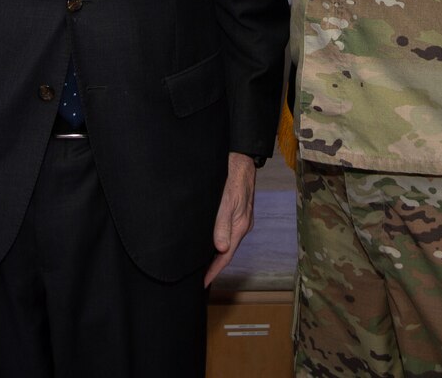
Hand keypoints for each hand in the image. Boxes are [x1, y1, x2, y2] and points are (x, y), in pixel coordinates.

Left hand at [205, 152, 257, 287]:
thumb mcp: (228, 200)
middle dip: (214, 265)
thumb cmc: (234, 176)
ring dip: (215, 254)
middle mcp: (241, 224)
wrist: (242, 158)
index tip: (203, 283)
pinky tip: (208, 241)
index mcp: (240, 225)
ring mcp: (239, 218)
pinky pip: (225, 231)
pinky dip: (216, 241)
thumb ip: (223, 224)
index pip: (226, 255)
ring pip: (225, 241)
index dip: (214, 270)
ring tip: (202, 264)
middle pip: (226, 251)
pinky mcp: (235, 211)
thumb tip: (220, 248)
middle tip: (199, 278)